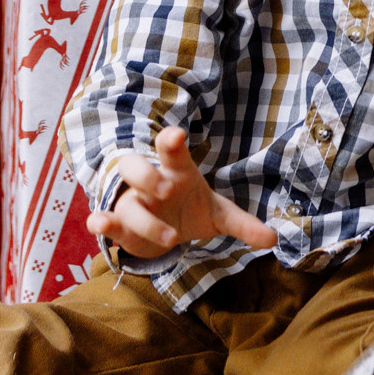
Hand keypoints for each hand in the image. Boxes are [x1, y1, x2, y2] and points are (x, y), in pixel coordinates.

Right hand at [84, 126, 276, 260]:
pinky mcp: (119, 224)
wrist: (165, 228)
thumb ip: (243, 224)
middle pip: (136, 166)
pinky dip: (101, 224)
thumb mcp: (217, 215)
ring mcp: (131, 202)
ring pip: (126, 203)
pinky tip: (100, 225)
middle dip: (148, 175)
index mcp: (176, 171)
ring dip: (144, 219)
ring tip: (169, 237)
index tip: (175, 135)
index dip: (171, 141)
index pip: (171, 150)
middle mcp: (150, 183)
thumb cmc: (190, 209)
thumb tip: (273, 239)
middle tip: (167, 189)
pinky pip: (104, 219)